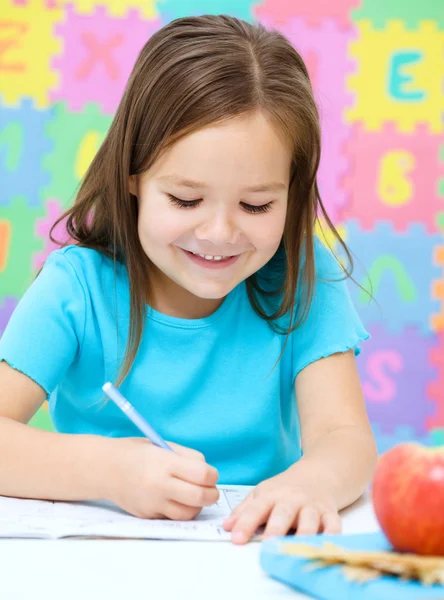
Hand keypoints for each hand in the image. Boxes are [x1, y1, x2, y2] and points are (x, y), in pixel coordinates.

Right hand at [105, 437, 218, 519]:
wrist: (105, 468)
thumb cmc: (138, 453)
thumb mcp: (163, 446)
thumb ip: (187, 458)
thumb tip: (208, 474)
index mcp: (165, 463)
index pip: (203, 474)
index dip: (212, 475)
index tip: (210, 474)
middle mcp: (159, 485)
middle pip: (200, 497)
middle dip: (211, 494)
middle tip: (210, 489)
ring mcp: (153, 503)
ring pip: (188, 513)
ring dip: (197, 506)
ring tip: (193, 495)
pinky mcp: (148, 515)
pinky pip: (172, 517)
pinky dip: (180, 510)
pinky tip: (176, 500)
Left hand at [222, 468, 340, 543]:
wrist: (318, 473)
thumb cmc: (285, 489)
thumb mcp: (262, 493)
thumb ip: (244, 511)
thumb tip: (226, 527)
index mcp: (272, 495)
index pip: (256, 509)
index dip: (245, 524)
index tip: (236, 539)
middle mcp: (292, 500)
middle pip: (283, 513)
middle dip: (276, 528)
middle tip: (268, 543)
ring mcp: (312, 506)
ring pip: (309, 520)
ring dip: (303, 533)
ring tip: (297, 547)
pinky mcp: (330, 514)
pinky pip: (333, 524)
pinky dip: (332, 534)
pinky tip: (327, 544)